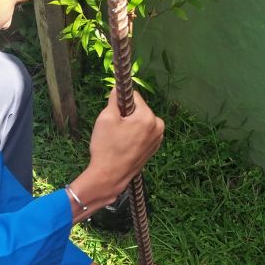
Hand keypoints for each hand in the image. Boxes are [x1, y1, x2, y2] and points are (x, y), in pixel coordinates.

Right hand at [67, 89, 163, 221]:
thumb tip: (118, 88)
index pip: (134, 97)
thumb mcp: (106, 118)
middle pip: (140, 109)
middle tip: (114, 129)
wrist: (110, 176)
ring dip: (132, 125)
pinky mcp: (154, 149)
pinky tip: (125, 145)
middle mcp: (158, 126)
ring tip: (119, 138)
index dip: (121, 102)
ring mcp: (158, 139)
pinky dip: (136, 135)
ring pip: (142, 121)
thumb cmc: (106, 147)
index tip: (112, 113)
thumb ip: (114, 100)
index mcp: (148, 117)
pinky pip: (144, 133)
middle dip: (127, 114)